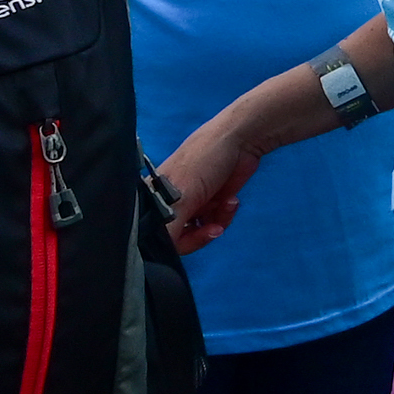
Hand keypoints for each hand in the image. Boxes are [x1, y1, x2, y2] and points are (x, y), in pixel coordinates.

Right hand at [154, 122, 260, 253]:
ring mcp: (191, 204)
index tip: (189, 236)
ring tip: (226, 205)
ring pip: (197, 232)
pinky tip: (231, 201)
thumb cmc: (204, 161)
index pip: (151, 235)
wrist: (241, 141)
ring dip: (216, 222)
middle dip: (199, 234)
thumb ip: (168, 227)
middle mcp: (168, 204)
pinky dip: (224, 216)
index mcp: (151, 199)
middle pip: (177, 238)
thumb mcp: (183, 197)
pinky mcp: (210, 203)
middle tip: (214, 228)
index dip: (170, 242)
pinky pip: (213, 223)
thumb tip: (156, 252)